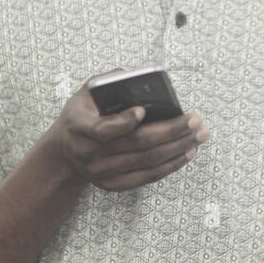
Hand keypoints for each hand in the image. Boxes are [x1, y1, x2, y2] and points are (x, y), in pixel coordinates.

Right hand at [49, 70, 209, 191]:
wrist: (64, 153)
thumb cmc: (81, 116)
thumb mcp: (84, 95)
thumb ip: (107, 83)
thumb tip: (136, 78)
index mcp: (79, 127)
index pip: (103, 129)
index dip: (124, 122)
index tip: (144, 109)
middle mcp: (89, 153)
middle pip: (137, 144)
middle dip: (171, 131)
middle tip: (195, 120)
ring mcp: (102, 172)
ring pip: (147, 162)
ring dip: (178, 148)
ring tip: (199, 134)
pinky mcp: (114, 184)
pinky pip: (147, 177)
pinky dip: (170, 165)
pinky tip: (187, 152)